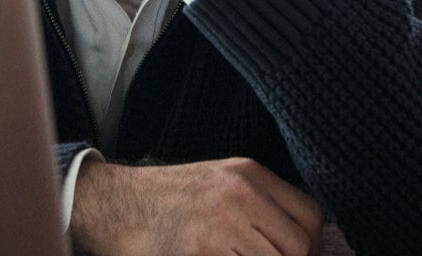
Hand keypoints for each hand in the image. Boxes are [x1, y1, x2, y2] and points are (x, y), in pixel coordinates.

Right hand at [71, 158, 323, 255]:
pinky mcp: (198, 255)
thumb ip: (261, 204)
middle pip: (298, 248)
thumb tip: (305, 244)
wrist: (109, 205)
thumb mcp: (220, 182)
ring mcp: (217, 228)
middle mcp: (237, 196)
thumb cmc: (166, 200)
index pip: (311, 217)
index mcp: (246, 174)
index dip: (311, 247)